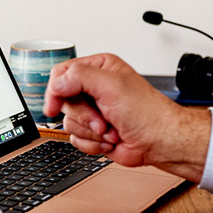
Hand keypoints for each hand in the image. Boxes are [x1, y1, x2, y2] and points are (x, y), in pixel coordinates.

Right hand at [43, 53, 211, 181]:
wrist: (158, 141)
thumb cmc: (146, 113)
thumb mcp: (111, 85)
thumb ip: (78, 77)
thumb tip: (56, 83)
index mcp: (98, 69)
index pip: (61, 75)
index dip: (55, 91)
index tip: (54, 106)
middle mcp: (93, 89)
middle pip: (63, 102)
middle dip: (83, 115)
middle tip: (102, 117)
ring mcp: (92, 112)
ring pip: (69, 123)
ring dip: (91, 131)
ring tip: (110, 128)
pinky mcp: (92, 132)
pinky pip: (75, 139)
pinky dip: (92, 143)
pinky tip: (109, 139)